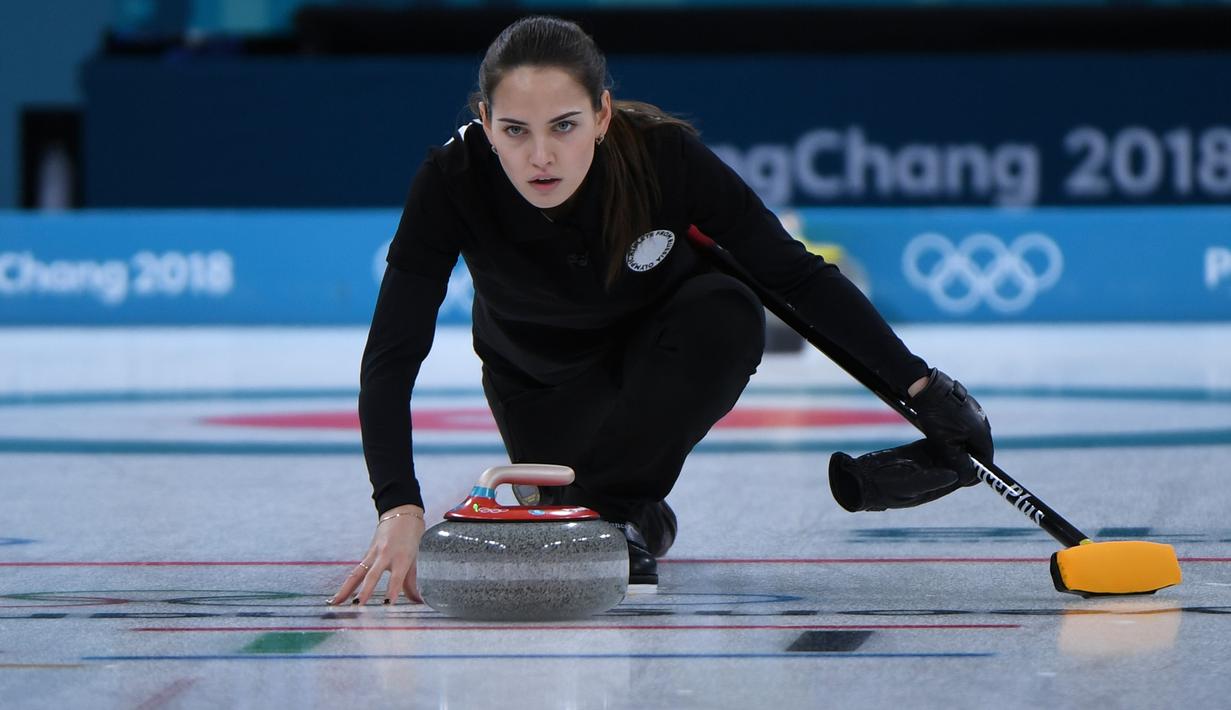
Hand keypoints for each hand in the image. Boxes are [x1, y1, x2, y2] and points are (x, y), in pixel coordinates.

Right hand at [328, 504, 425, 605]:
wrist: (401, 513)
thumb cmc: (411, 536)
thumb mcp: (415, 557)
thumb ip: (411, 581)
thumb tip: (417, 602)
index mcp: (402, 556)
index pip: (397, 576)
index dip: (393, 589)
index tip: (388, 604)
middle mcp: (386, 555)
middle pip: (373, 574)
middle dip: (365, 590)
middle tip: (358, 605)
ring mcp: (374, 554)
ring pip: (358, 573)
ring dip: (347, 589)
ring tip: (336, 603)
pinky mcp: (367, 554)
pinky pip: (356, 571)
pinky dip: (347, 585)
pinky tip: (338, 598)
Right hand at [830, 439, 964, 510]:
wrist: (862, 480)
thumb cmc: (884, 488)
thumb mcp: (909, 485)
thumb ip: (930, 480)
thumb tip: (954, 475)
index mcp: (934, 487)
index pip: (959, 479)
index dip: (971, 470)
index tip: (979, 458)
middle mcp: (932, 475)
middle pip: (956, 463)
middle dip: (964, 452)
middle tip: (973, 436)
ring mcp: (923, 463)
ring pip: (946, 452)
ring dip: (953, 443)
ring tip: (963, 428)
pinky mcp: (914, 452)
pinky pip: (931, 444)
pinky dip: (939, 437)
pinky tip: (945, 426)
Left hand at [909, 368, 992, 480]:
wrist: (928, 387)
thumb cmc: (937, 416)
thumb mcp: (946, 444)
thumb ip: (958, 462)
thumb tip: (968, 478)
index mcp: (982, 433)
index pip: (986, 458)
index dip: (977, 471)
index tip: (966, 478)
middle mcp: (983, 422)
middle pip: (979, 448)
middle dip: (968, 459)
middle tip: (954, 467)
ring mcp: (976, 413)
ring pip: (971, 437)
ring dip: (961, 447)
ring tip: (947, 452)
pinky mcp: (967, 407)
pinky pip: (966, 427)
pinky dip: (957, 435)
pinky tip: (944, 436)